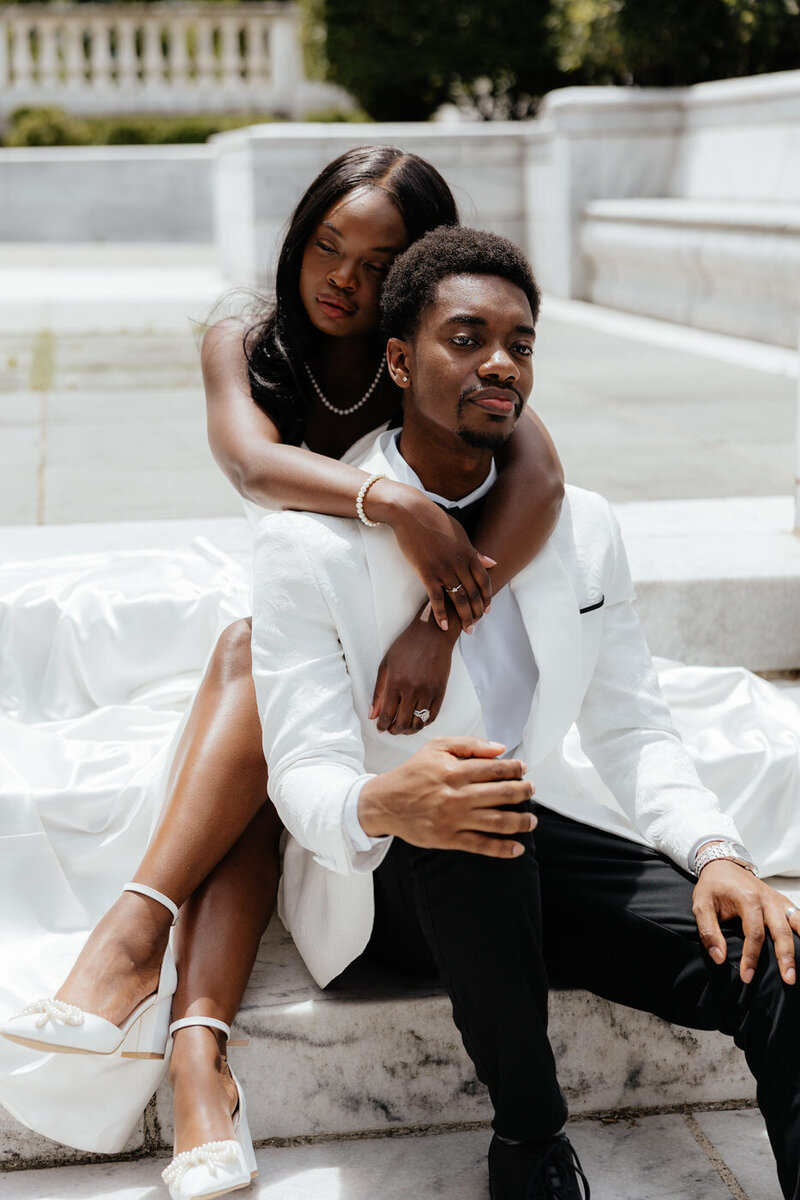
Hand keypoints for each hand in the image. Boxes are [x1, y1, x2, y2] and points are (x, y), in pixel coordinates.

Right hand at [358, 736, 535, 857]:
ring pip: (497, 821)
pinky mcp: (449, 838)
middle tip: (531, 790)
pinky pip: (481, 845)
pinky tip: (516, 848)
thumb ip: (469, 745)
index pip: (495, 769)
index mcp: (455, 771)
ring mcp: (454, 819)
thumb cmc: (412, 774)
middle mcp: (457, 795)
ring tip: (531, 820)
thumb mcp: (437, 747)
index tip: (523, 769)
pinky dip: (502, 848)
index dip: (514, 769)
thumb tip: (499, 749)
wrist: (385, 802)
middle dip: (523, 792)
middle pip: (501, 794)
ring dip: (520, 821)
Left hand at [369, 606, 458, 734]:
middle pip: (402, 723)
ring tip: (403, 727)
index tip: (380, 727)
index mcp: (396, 682)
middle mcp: (412, 689)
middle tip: (390, 729)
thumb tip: (372, 714)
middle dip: (393, 730)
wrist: (432, 634)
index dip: (382, 725)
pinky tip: (417, 720)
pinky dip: (423, 723)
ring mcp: (428, 691)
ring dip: (408, 730)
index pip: (387, 714)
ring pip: (418, 723)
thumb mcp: (386, 665)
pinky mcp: (441, 692)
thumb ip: (378, 692)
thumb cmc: (406, 646)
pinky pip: (432, 716)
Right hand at [385, 488, 494, 631]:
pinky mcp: (426, 572)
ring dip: (464, 616)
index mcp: (468, 553)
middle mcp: (459, 563)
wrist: (411, 513)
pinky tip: (443, 625)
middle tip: (476, 625)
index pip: (484, 580)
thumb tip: (493, 562)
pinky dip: (441, 613)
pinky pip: (436, 597)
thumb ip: (475, 551)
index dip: (487, 597)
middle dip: (477, 612)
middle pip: (474, 593)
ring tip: (467, 629)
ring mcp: (443, 568)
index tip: (488, 609)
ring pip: (459, 598)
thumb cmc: (435, 521)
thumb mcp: (460, 533)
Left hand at [692, 862, 799, 985]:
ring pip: (796, 922)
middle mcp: (767, 899)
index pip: (754, 933)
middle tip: (788, 979)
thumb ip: (708, 932)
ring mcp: (777, 900)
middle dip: (786, 957)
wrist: (723, 865)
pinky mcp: (782, 902)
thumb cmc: (712, 887)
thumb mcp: (701, 905)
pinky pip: (798, 917)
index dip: (751, 957)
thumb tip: (719, 958)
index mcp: (747, 899)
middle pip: (781, 931)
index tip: (747, 977)